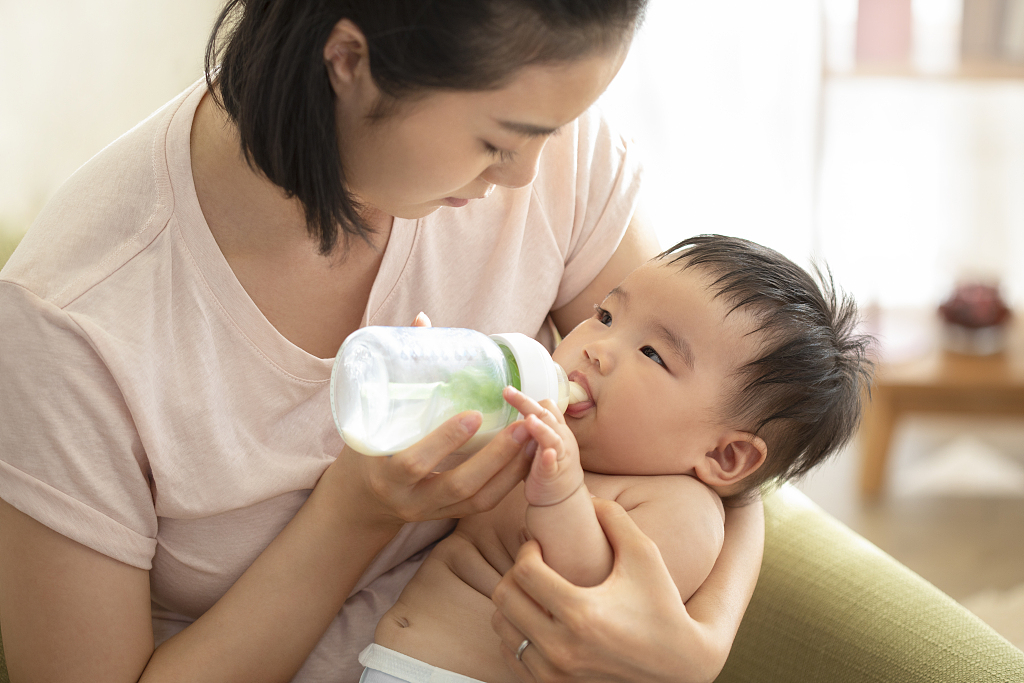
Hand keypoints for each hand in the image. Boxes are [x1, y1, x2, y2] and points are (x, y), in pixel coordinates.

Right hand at [328, 311, 534, 525]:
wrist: (362, 500)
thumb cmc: (368, 449)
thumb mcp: (372, 415)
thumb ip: (398, 371)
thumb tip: (422, 321)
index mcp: (384, 474)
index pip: (413, 462)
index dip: (444, 440)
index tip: (474, 414)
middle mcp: (410, 499)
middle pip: (458, 486)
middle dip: (493, 458)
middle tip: (522, 425)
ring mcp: (432, 511)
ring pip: (478, 499)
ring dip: (510, 469)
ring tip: (535, 437)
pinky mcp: (450, 516)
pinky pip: (486, 503)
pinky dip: (510, 480)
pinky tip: (529, 456)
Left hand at [491, 497, 721, 682]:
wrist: (679, 667)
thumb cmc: (663, 605)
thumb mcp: (644, 554)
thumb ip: (613, 517)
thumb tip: (583, 493)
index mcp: (582, 614)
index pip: (524, 572)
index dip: (526, 551)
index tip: (539, 547)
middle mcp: (562, 649)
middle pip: (504, 599)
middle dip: (514, 574)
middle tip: (534, 566)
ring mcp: (555, 673)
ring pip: (502, 629)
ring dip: (512, 604)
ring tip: (537, 592)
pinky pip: (511, 656)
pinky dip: (517, 635)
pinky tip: (541, 620)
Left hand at [503, 387, 583, 506]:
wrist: (563, 498)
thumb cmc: (546, 466)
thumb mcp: (536, 442)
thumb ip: (526, 427)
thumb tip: (501, 411)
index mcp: (554, 428)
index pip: (544, 406)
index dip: (526, 399)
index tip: (506, 391)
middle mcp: (560, 437)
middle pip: (546, 415)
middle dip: (527, 404)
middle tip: (508, 392)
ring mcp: (560, 455)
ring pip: (553, 438)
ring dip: (542, 429)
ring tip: (529, 420)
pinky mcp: (555, 474)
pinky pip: (554, 465)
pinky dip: (551, 459)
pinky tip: (547, 454)